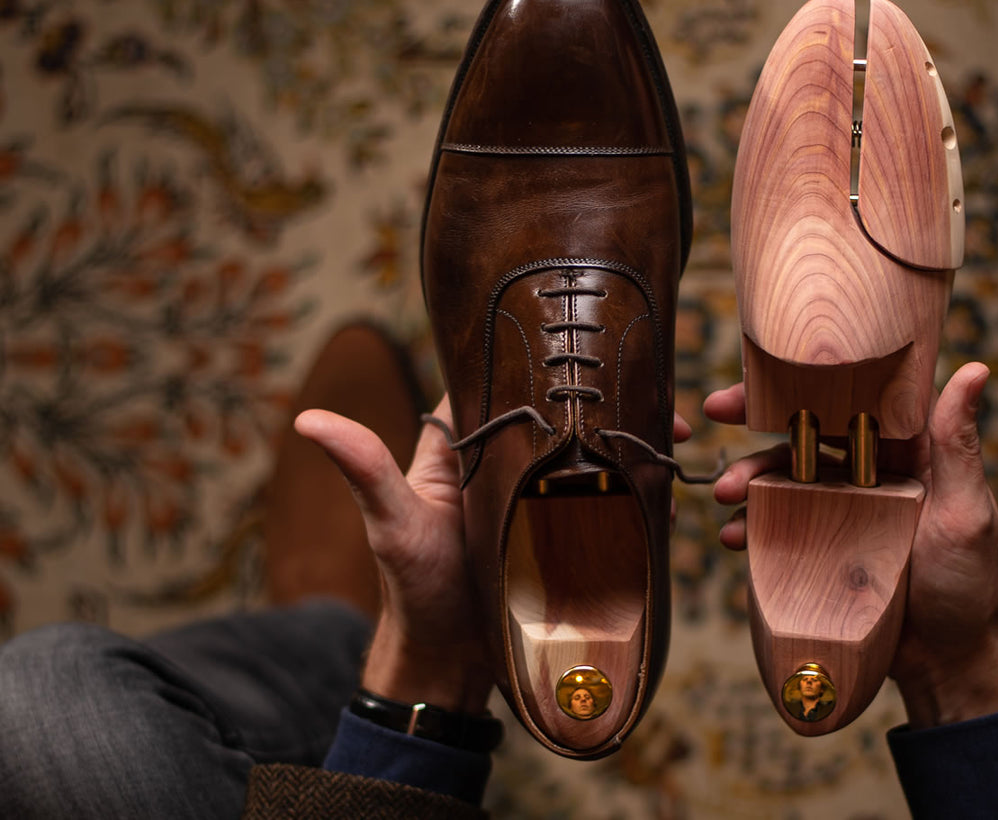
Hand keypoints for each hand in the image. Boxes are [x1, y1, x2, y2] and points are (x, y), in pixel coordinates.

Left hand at [295, 398, 697, 711]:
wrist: (449, 663)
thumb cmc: (413, 590)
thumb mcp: (393, 524)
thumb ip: (364, 470)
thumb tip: (309, 419)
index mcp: (463, 448)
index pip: (502, 383)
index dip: (542, 361)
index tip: (589, 350)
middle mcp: (504, 465)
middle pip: (561, 414)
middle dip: (608, 400)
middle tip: (657, 399)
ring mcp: (539, 498)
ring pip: (590, 454)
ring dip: (630, 442)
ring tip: (671, 440)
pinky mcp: (566, 533)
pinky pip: (604, 500)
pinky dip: (635, 490)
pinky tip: (665, 490)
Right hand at [705, 362, 997, 728]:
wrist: (947, 663)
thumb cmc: (972, 583)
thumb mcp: (967, 511)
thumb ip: (958, 444)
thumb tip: (977, 368)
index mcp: (909, 448)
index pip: (858, 395)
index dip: (815, 374)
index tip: (775, 365)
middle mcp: (871, 469)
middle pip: (809, 427)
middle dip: (759, 416)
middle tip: (717, 410)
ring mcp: (844, 506)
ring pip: (786, 474)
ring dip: (750, 475)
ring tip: (725, 492)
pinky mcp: (822, 544)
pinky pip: (778, 523)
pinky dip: (751, 524)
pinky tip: (734, 536)